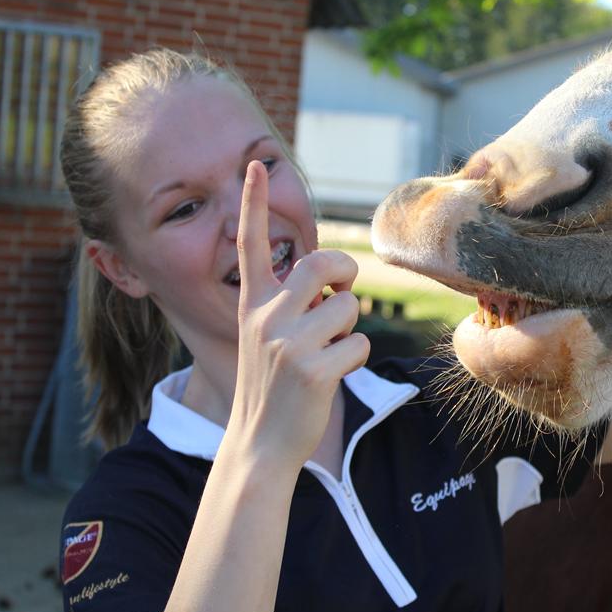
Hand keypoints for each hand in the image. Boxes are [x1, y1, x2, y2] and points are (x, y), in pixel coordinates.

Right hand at [223, 161, 369, 472]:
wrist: (260, 444)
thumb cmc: (273, 387)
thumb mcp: (266, 338)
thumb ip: (292, 304)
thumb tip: (336, 280)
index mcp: (252, 306)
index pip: (252, 246)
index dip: (254, 204)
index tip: (254, 166)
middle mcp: (265, 319)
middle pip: (321, 262)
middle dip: (346, 270)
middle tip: (345, 291)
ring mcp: (287, 345)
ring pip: (348, 307)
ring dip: (350, 328)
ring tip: (328, 353)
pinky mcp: (313, 371)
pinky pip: (358, 344)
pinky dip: (355, 359)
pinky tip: (332, 377)